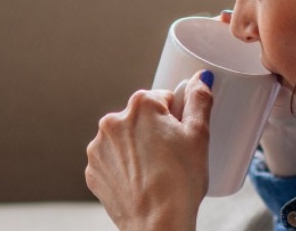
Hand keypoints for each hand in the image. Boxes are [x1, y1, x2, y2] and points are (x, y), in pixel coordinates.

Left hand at [86, 70, 214, 230]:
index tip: (181, 136)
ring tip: (156, 172)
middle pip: (140, 117)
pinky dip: (125, 168)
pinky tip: (140, 181)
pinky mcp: (93, 171)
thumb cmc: (181, 183)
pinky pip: (112, 161)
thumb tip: (202, 79)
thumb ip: (200, 101)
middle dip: (155, 131)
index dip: (176, 117)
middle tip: (172, 157)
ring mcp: (98, 148)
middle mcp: (112, 121)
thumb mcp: (199, 137)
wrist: (157, 224)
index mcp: (140, 106)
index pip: (163, 98)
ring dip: (138, 148)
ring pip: (124, 140)